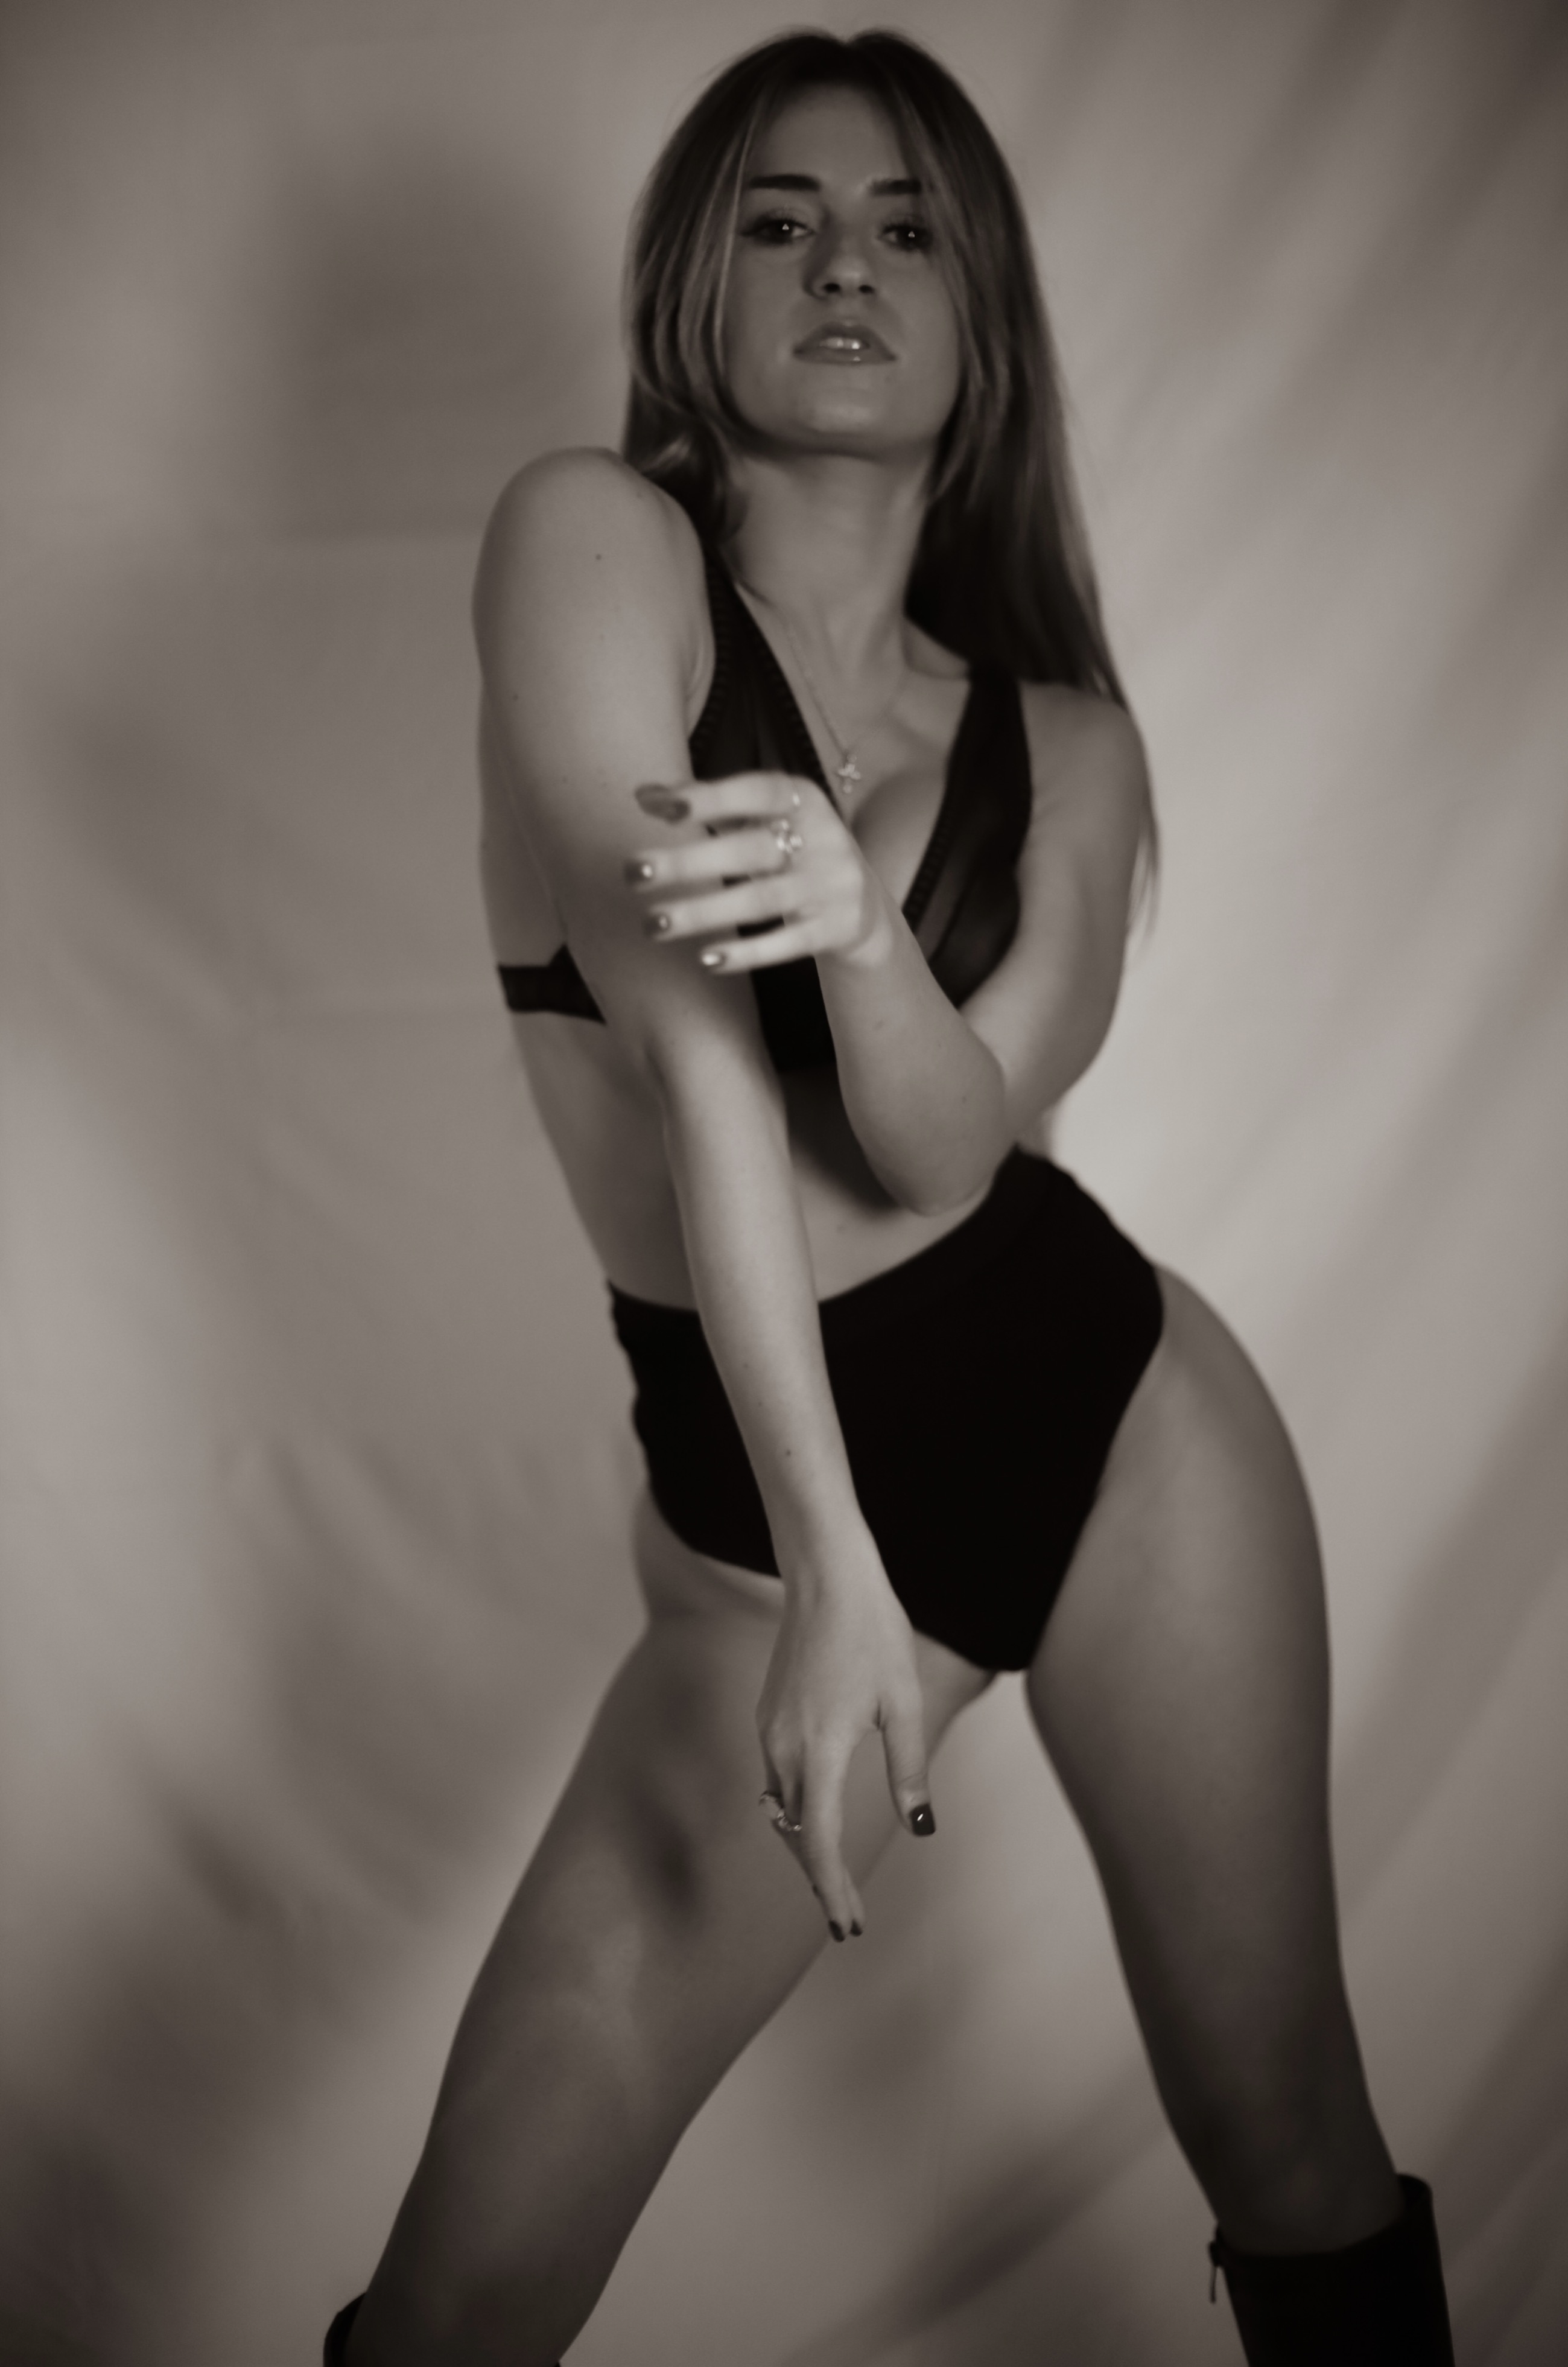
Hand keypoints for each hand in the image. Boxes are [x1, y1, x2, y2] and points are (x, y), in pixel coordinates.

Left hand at [626, 774, 893, 973]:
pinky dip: (746, 953)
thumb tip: (643, 795)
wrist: (863, 906)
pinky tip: (705, 959)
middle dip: (689, 863)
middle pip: (750, 850)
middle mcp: (823, 837)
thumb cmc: (794, 851)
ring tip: (653, 924)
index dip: (711, 799)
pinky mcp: (834, 929)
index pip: (756, 791)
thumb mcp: (761, 820)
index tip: (661, 808)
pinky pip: (786, 944)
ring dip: (702, 913)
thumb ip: (707, 804)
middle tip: (634, 873)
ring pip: (761, 901)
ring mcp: (832, 885)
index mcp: (803, 800)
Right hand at [755, 1537, 934, 1939]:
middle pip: (796, 1835)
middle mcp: (783, 1747)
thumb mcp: (904, 1704)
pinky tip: (818, 1819)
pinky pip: (779, 1779)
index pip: (820, 1843)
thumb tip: (920, 1828)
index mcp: (819, 1751)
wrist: (826, 1575)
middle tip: (847, 1919)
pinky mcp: (767, 1715)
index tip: (847, 1928)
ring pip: (784, 1810)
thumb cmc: (873, 1632)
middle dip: (819, 1880)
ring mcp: (769, 1730)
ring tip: (833, 1881)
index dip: (831, 1892)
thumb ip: (908, 1771)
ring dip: (806, 1847)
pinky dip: (797, 1811)